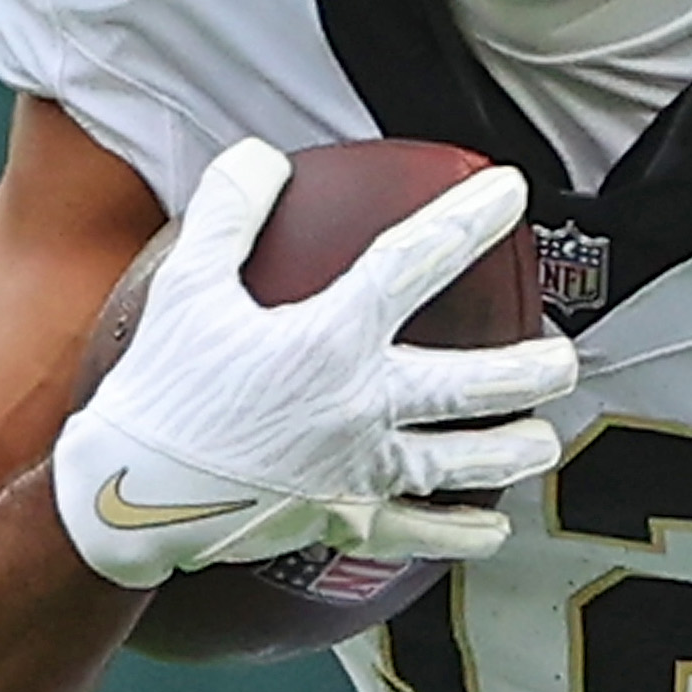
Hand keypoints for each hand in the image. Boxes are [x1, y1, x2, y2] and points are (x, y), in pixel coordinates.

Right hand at [50, 139, 570, 586]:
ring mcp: (361, 471)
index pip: (418, 261)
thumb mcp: (184, 283)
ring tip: (545, 438)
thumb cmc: (158, 388)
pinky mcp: (344, 522)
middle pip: (478, 384)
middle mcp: (363, 406)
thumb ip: (229, 209)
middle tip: (561, 355)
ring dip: (516, 449)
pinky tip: (494, 528)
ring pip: (466, 461)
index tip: (511, 193)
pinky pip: (420, 533)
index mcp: (332, 338)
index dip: (471, 219)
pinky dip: (463, 531)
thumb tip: (262, 158)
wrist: (130, 498)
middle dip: (534, 367)